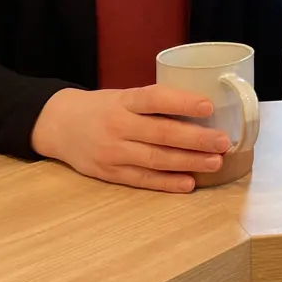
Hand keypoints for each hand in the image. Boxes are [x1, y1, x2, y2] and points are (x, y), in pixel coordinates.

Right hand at [31, 85, 233, 192]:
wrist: (59, 125)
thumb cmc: (101, 108)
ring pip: (155, 159)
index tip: (208, 106)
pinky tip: (188, 183)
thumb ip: (152, 105)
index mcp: (123, 101)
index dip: (182, 102)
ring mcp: (112, 152)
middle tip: (223, 141)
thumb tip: (201, 112)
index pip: (155, 99)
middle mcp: (117, 126)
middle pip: (161, 133)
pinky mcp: (109, 173)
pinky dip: (167, 183)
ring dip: (188, 162)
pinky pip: (142, 180)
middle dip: (196, 138)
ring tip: (214, 162)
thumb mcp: (122, 97)